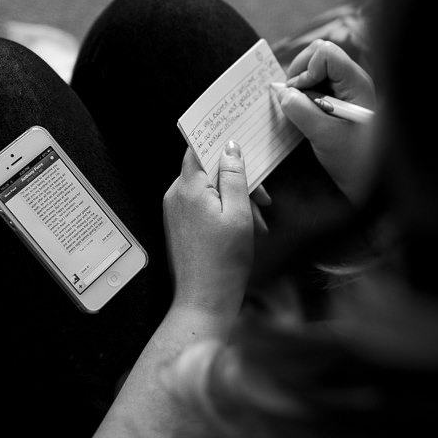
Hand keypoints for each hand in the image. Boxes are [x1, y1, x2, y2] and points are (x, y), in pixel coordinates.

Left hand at [163, 142, 254, 316]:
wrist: (204, 300)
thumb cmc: (223, 262)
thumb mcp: (239, 213)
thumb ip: (234, 176)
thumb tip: (230, 147)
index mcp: (188, 188)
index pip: (198, 148)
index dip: (218, 141)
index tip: (237, 137)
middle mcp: (176, 196)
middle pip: (207, 171)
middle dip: (236, 180)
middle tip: (262, 198)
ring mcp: (175, 212)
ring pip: (208, 190)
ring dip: (233, 199)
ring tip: (255, 222)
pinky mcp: (179, 225)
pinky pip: (202, 206)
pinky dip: (223, 211)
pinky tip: (241, 229)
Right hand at [274, 39, 376, 202]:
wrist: (373, 183)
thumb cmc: (356, 161)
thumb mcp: (324, 136)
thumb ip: (301, 111)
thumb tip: (281, 92)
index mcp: (356, 83)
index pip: (325, 53)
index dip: (306, 69)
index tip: (301, 95)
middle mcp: (352, 81)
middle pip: (318, 54)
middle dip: (299, 73)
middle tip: (293, 99)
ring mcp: (345, 90)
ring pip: (314, 69)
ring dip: (299, 86)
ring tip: (298, 110)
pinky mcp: (338, 101)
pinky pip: (315, 85)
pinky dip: (303, 95)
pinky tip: (303, 114)